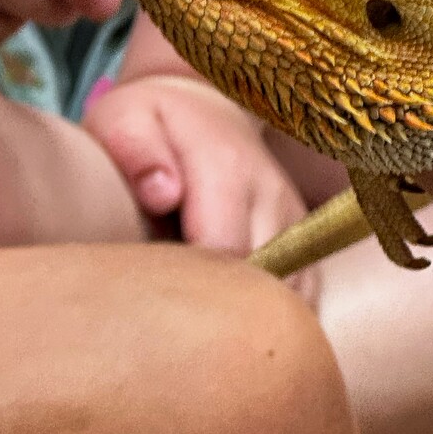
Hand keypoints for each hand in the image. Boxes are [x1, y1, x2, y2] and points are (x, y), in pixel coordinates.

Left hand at [83, 74, 316, 298]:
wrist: (205, 112)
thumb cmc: (153, 126)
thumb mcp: (125, 119)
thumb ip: (136, 150)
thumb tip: (163, 194)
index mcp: (228, 166)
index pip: (226, 251)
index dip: (188, 288)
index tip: (152, 299)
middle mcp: (272, 193)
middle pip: (260, 281)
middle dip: (216, 313)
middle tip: (168, 321)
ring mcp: (296, 218)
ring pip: (287, 295)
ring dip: (245, 319)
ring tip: (197, 321)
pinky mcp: (307, 240)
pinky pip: (304, 298)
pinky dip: (270, 318)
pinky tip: (230, 319)